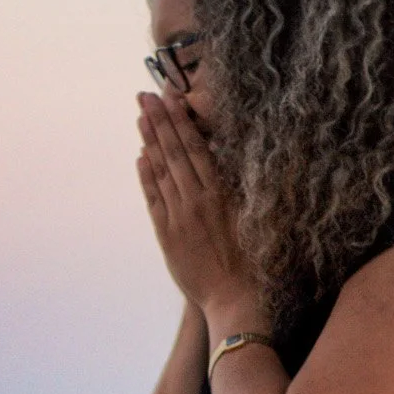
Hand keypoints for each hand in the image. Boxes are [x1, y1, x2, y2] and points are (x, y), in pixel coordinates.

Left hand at [136, 91, 263, 325]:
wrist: (236, 298)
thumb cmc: (253, 260)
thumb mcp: (252, 215)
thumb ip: (237, 188)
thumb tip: (227, 159)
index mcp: (220, 192)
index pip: (195, 146)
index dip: (180, 119)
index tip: (170, 97)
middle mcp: (197, 200)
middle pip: (174, 152)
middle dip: (159, 121)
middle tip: (145, 95)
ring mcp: (179, 217)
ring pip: (161, 172)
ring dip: (149, 141)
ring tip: (140, 116)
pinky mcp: (167, 236)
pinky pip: (153, 200)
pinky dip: (146, 177)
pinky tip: (140, 157)